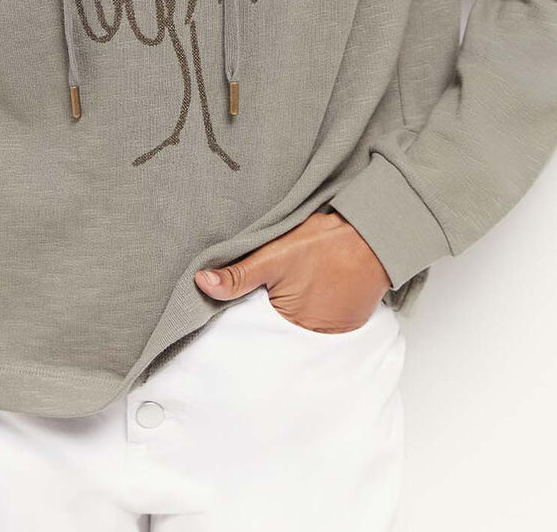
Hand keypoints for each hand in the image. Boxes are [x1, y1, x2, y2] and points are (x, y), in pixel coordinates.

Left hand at [195, 210, 391, 332]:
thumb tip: (200, 283)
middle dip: (277, 310)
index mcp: (291, 325)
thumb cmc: (323, 245)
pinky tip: (321, 286)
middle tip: (285, 284)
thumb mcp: (273, 256)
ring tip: (305, 283)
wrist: (373, 236)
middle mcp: (316, 337)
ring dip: (301, 308)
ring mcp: (337, 331)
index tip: (256, 297)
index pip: (261, 328)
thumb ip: (238, 275)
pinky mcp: (352, 321)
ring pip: (305, 323)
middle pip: (283, 327)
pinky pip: (328, 320)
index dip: (254, 312)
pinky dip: (322, 306)